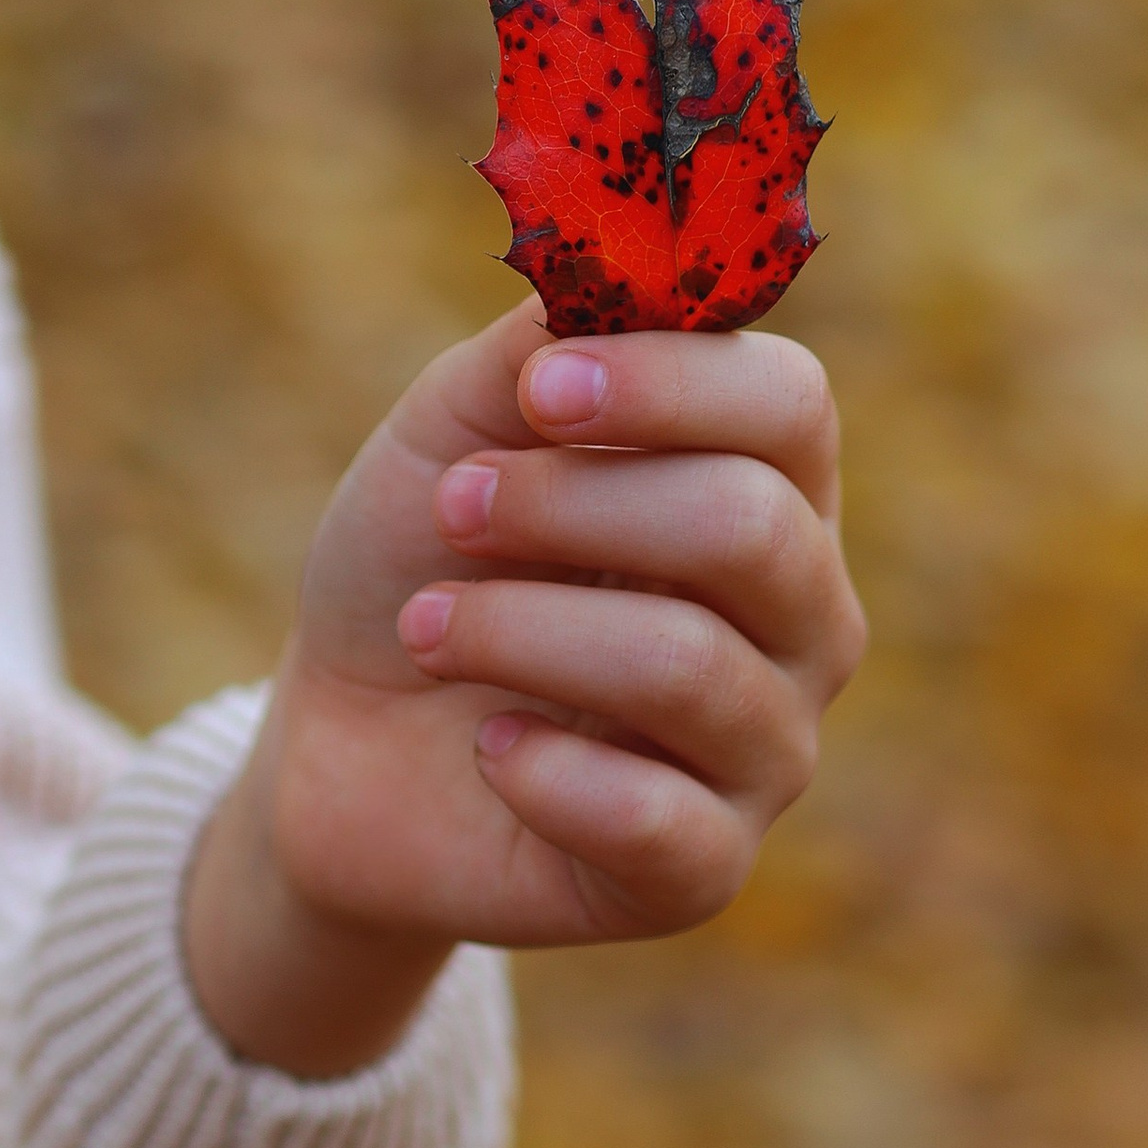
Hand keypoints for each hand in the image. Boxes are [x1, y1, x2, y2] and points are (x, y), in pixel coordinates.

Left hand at [184, 304, 865, 1075]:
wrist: (345, 740)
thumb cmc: (427, 562)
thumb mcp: (457, 431)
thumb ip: (544, 344)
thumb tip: (620, 275)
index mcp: (767, 487)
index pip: (792, 406)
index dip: (667, 384)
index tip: (539, 391)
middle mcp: (802, 617)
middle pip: (749, 528)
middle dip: (570, 508)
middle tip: (458, 512)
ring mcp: (768, 749)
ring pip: (687, 667)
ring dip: (516, 630)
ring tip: (427, 628)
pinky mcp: (704, 871)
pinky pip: (656, 819)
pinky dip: (541, 770)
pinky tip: (487, 751)